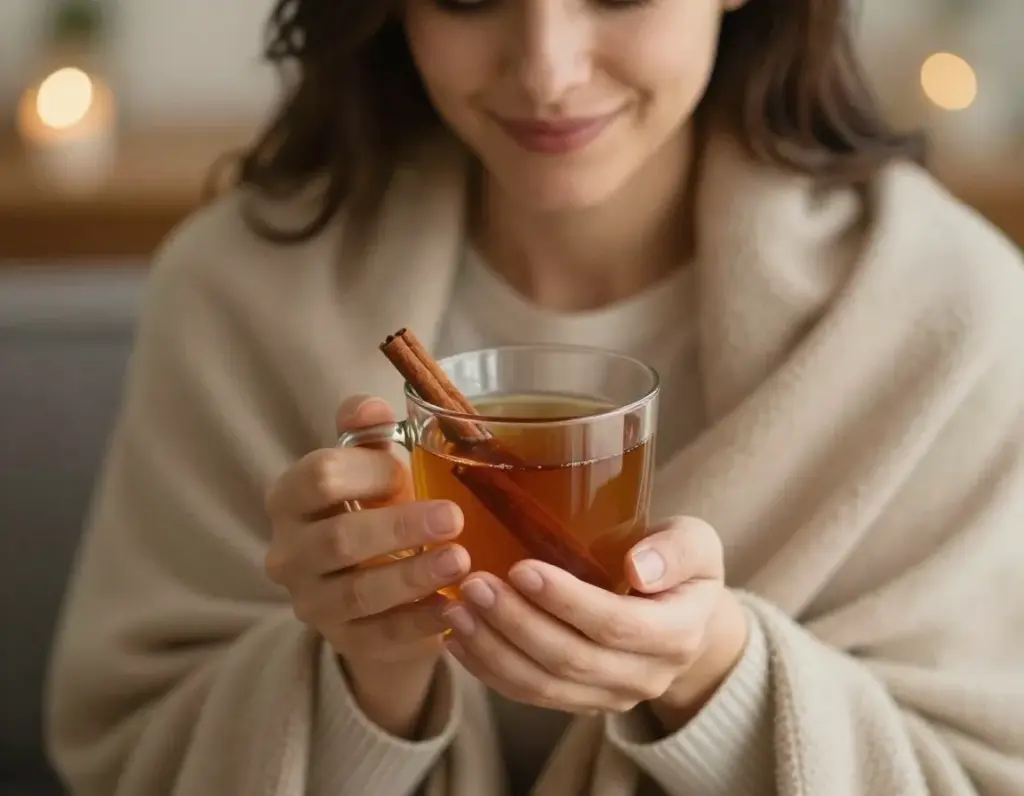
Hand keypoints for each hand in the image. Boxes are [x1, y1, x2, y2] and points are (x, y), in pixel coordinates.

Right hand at [264, 395, 470, 736]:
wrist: (372, 589)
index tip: (405, 467)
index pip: (318, 478)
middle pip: (338, 540)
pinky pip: (382, 636)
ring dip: (413, 575)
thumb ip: (365, 433)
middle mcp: (289, 554)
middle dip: (399, 527)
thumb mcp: (366, 467)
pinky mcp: (346, 643)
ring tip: (461, 560)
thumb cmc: (373, 510)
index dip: (364, 470)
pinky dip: (419, 621)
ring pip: (359, 593)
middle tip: (453, 517)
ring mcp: (313, 604)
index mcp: (289, 499)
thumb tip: (371, 408)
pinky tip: (455, 606)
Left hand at [442, 517, 747, 728]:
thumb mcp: (696, 544)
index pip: (617, 625)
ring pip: (543, 686)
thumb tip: (639, 566)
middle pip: (571, 660)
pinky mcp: (580, 702)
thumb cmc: (679, 565)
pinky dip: (489, 668)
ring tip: (457, 607)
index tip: (522, 568)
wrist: (683, 616)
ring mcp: (611, 696)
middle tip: (475, 584)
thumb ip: (677, 549)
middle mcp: (645, 676)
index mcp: (677, 633)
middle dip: (517, 623)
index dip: (567, 601)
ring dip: (494, 649)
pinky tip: (460, 636)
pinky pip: (528, 695)